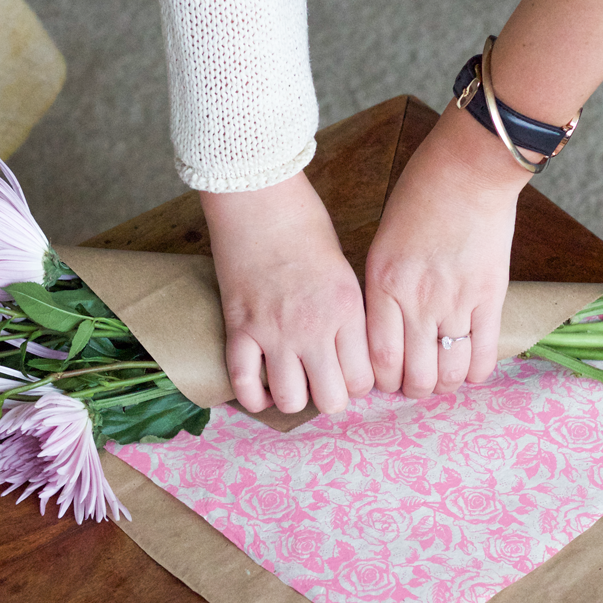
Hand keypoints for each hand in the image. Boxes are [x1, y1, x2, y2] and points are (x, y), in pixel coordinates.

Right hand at [201, 173, 374, 414]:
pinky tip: (263, 393)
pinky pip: (245, 384)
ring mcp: (274, 332)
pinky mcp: (239, 328)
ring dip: (294, 399)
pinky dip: (254, 397)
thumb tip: (352, 352)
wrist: (258, 201)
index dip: (359, 385)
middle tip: (324, 383)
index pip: (363, 379)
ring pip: (290, 401)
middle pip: (331, 400)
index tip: (350, 376)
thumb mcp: (345, 270)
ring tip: (293, 385)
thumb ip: (350, 315)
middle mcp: (314, 329)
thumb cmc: (305, 226)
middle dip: (330, 398)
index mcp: (347, 311)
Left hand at [365, 105, 533, 398]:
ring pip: (449, 372)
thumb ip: (383, 287)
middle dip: (413, 389)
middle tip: (416, 384)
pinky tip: (471, 370)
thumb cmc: (421, 196)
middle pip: (414, 374)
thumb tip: (387, 331)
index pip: (378, 357)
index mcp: (383, 284)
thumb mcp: (384, 242)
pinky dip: (477, 372)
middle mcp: (417, 300)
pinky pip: (484, 353)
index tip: (387, 379)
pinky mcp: (491, 296)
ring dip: (445, 385)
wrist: (469, 169)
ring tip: (443, 379)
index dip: (382, 380)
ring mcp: (456, 301)